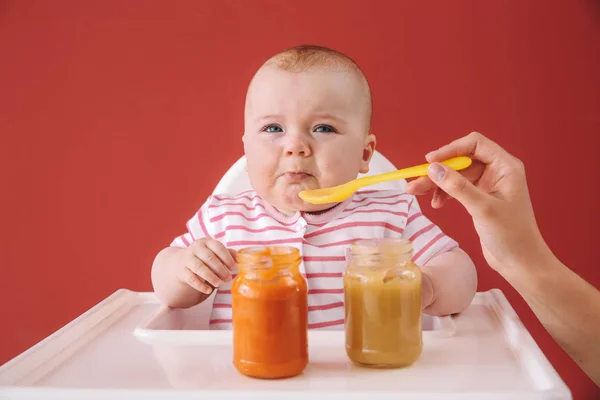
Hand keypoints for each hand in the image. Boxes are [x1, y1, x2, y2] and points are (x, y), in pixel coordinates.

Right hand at [176, 238, 235, 293]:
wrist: (182, 262)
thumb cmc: (204, 258)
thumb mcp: (215, 253)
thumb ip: (226, 254)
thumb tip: (238, 258)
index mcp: (206, 242)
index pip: (218, 247)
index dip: (227, 258)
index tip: (233, 268)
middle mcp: (196, 248)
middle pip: (209, 258)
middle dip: (220, 269)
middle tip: (228, 278)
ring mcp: (187, 258)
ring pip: (199, 267)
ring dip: (211, 277)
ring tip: (219, 284)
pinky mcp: (182, 270)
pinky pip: (191, 278)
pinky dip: (200, 285)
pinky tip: (208, 290)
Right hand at [406, 132, 551, 275]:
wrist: (521, 262)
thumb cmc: (511, 235)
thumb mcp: (482, 208)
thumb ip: (457, 187)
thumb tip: (433, 168)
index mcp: (505, 166)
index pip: (475, 144)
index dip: (450, 149)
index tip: (429, 161)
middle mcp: (497, 171)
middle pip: (461, 161)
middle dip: (438, 171)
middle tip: (415, 182)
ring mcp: (488, 185)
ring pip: (456, 176)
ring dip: (437, 184)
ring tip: (417, 193)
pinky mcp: (480, 199)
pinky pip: (458, 188)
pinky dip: (445, 194)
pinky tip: (437, 204)